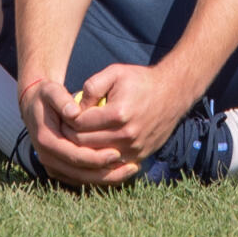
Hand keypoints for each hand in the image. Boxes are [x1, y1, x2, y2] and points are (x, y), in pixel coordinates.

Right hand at [17, 77, 137, 186]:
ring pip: (82, 179)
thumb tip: (75, 113)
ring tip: (129, 171)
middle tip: (130, 167)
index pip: (74, 155)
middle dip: (106, 172)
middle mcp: (47, 157)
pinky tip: (119, 171)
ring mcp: (53, 165)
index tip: (117, 153)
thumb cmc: (46, 96)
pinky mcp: (60, 169)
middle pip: (80, 173)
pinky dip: (100, 177)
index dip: (96, 157)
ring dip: (106, 178)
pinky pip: (81, 178)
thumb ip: (62, 100)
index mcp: (46, 140)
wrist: (34, 106)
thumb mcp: (51, 90)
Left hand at [64, 63, 198, 163]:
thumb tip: (75, 107)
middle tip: (65, 126)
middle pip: (84, 144)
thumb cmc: (141, 81)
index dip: (67, 119)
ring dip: (83, 148)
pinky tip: (94, 145)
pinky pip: (111, 163)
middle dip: (70, 135)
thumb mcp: (115, 73)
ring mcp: (134, 149)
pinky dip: (100, 156)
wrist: (173, 93)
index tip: (65, 113)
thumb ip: (92, 86)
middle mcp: (126, 135)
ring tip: (78, 135)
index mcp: (118, 114)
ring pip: (95, 157)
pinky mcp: (139, 156)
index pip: (79, 124)